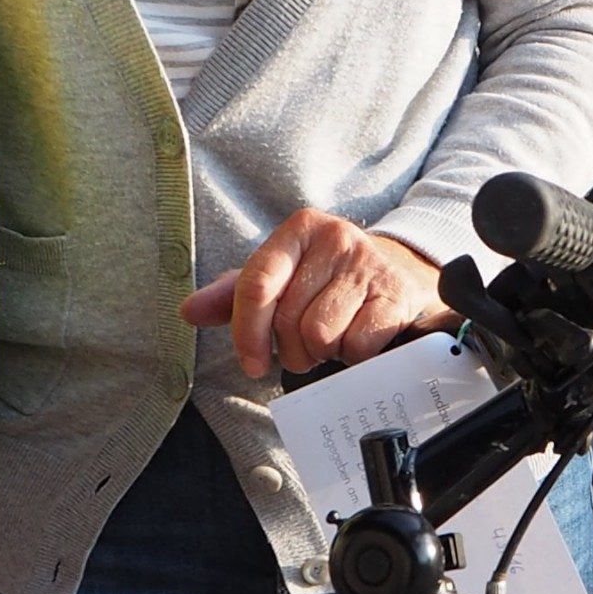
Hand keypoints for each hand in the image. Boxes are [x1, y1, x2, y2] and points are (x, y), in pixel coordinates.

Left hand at [184, 211, 446, 376]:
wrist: (403, 272)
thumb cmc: (330, 280)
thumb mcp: (282, 277)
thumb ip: (233, 294)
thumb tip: (189, 311)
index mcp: (300, 229)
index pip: (257, 283)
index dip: (247, 332)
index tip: (251, 363)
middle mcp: (336, 238)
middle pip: (288, 319)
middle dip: (291, 348)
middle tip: (305, 346)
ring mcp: (369, 265)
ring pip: (320, 335)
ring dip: (323, 353)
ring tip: (333, 340)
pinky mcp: (396, 294)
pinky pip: (356, 345)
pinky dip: (353, 356)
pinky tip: (358, 340)